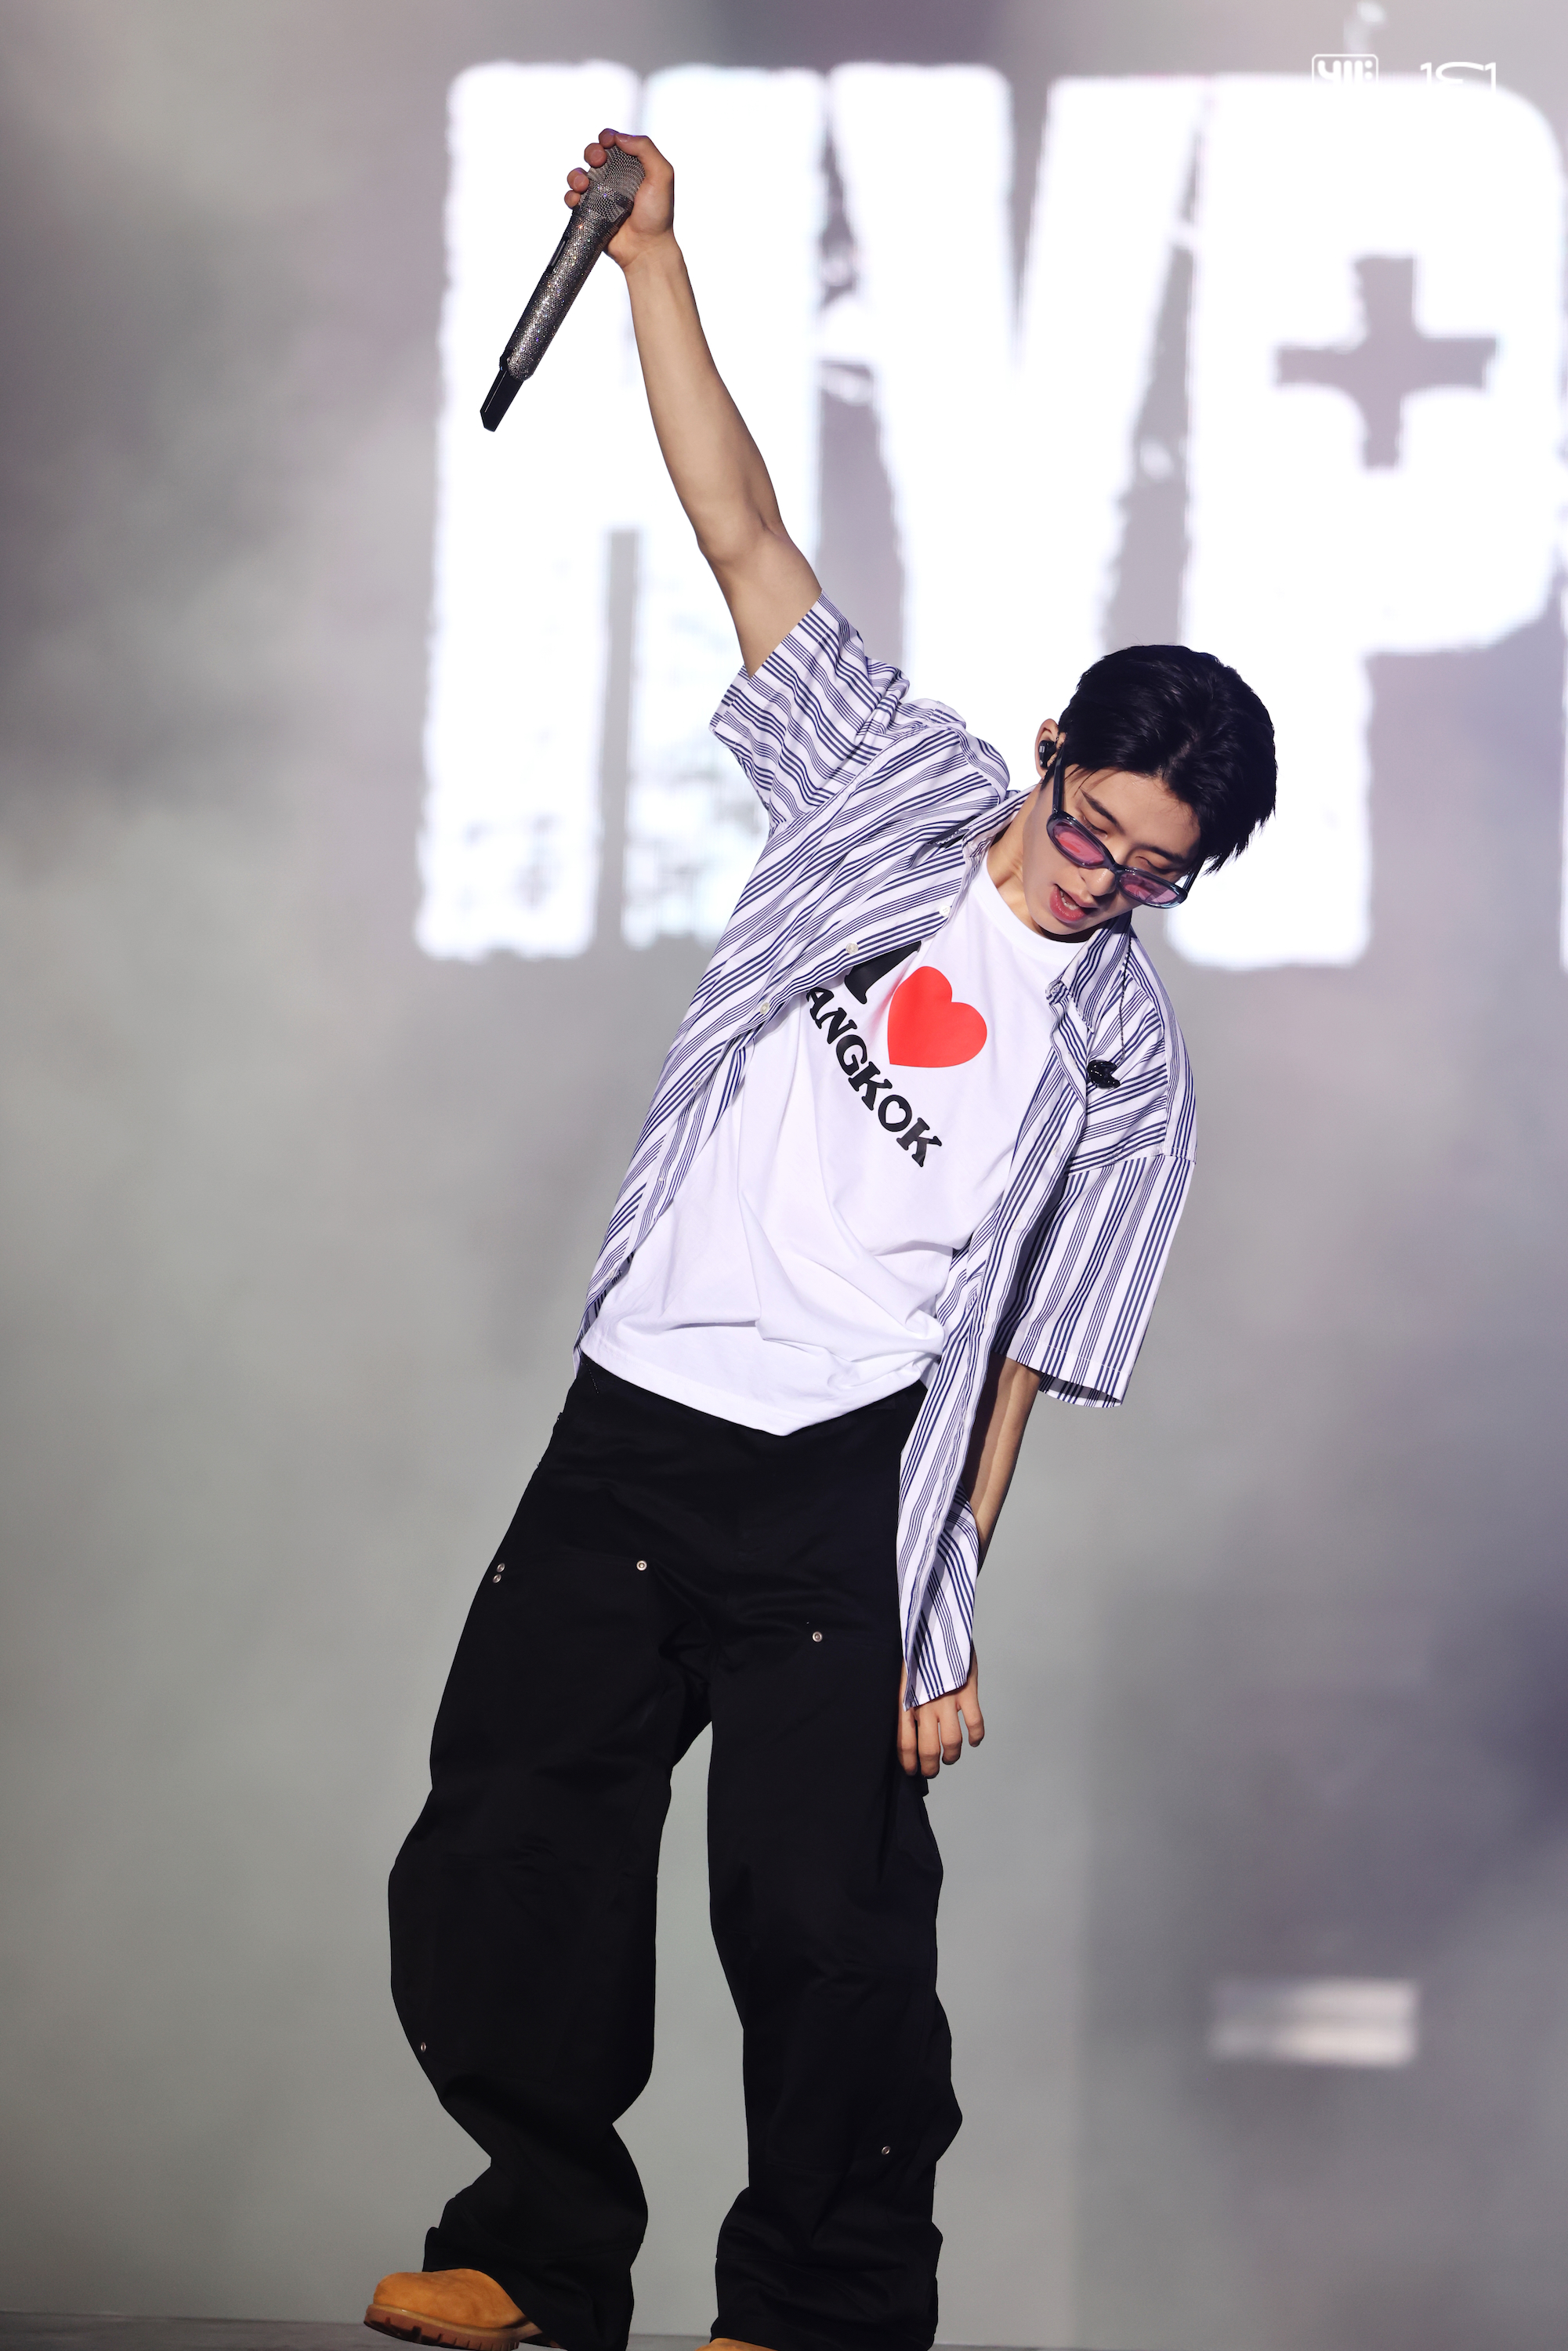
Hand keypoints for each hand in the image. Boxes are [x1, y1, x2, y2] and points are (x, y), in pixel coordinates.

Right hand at [565, 130, 673, 270]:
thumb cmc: (657, 215)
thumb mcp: (662, 175)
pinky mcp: (590, 211)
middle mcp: (615, 178)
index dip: (607, 137)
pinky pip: (572, 198)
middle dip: (592, 151)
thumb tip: (619, 137)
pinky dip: (570, 195)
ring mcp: (600, 195)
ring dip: (576, 174)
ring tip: (583, 185)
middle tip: (599, 161)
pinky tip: (577, 200)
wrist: (646, 248)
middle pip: (593, 153)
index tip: (607, 143)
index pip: (614, 142)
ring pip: (579, 174)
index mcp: (631, 166)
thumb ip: (646, 149)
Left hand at [897, 1647, 983, 1777]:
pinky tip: (973, 1740)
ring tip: (950, 1758)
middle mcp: (926, 1704)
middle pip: (929, 1748)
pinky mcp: (967, 1691)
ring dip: (952, 1755)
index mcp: (906, 1701)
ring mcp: (947, 1699)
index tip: (911, 1771)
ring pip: (952, 1742)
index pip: (905, 1742)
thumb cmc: (916, 1651)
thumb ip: (905, 1701)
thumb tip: (907, 1728)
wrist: (933, 1624)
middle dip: (931, 1767)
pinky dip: (976, 1736)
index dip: (909, 1761)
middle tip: (932, 1771)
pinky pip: (975, 1723)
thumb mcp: (903, 1678)